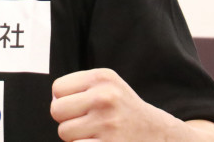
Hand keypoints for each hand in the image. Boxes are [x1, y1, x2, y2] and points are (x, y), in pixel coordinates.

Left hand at [50, 68, 213, 141]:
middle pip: (56, 110)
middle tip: (85, 121)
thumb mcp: (108, 86)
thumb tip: (53, 99)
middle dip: (66, 119)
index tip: (80, 105)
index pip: (57, 88)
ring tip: (95, 133)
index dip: (64, 99)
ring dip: (75, 137)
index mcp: (102, 77)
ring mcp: (108, 123)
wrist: (160, 134)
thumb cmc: (124, 109)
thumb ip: (78, 87)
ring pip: (64, 132)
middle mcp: (105, 97)